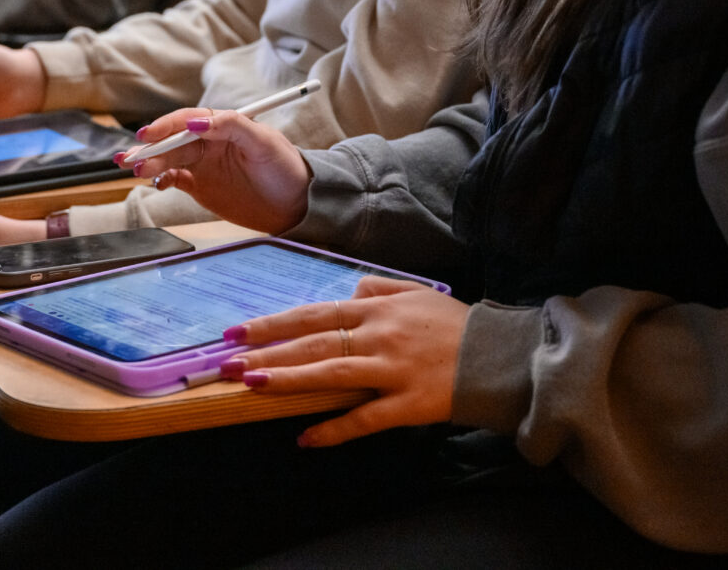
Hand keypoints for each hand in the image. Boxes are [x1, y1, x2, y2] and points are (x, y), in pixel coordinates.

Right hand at [119, 108, 311, 234]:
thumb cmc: (286, 168)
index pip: (188, 120)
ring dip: (151, 163)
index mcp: (223, 125)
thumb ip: (232, 126)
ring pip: (170, 159)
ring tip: (135, 171)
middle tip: (130, 157)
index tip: (150, 135)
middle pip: (173, 141)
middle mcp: (209, 142)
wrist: (297, 205)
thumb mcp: (264, 142)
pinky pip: (174, 178)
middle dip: (150, 147)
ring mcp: (204, 164)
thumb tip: (196, 120)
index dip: (166, 126)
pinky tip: (155, 183)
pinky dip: (161, 179)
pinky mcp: (201, 186)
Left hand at [219, 277, 468, 446]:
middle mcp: (378, 335)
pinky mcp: (409, 404)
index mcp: (376, 309)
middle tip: (228, 363)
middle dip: (267, 352)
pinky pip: (365, 419)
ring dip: (290, 380)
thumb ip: (377, 288)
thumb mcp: (415, 293)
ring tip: (253, 386)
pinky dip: (334, 430)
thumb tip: (345, 293)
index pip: (313, 314)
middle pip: (313, 343)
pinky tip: (306, 439)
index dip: (273, 324)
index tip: (237, 331)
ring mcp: (392, 370)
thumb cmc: (455, 325)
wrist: (499, 356)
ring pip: (332, 374)